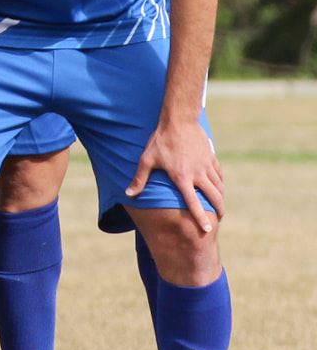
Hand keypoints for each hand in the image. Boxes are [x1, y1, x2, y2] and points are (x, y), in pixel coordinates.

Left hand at [128, 118, 226, 234]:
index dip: (200, 217)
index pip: (193, 202)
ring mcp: (206, 166)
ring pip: (219, 187)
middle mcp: (198, 174)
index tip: (206, 229)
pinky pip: (220, 175)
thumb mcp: (147, 160)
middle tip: (218, 219)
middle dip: (218, 210)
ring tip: (219, 206)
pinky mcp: (212, 158)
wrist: (179, 121)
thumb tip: (128, 194)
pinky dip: (221, 183)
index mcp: (182, 177)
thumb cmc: (160, 141)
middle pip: (213, 197)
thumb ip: (140, 179)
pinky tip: (219, 187)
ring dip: (220, 198)